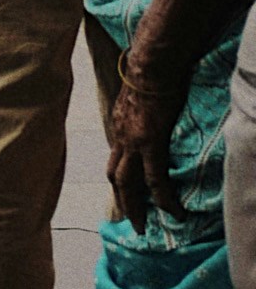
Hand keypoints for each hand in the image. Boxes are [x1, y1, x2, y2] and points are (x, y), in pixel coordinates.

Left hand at [106, 24, 197, 218]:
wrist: (152, 62)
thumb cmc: (150, 71)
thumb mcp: (139, 96)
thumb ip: (140, 109)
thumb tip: (149, 112)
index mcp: (118, 126)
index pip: (115, 158)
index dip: (120, 178)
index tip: (126, 194)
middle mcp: (120, 137)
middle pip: (115, 176)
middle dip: (122, 200)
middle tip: (132, 222)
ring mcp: (132, 141)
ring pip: (128, 183)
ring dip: (135, 207)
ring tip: (144, 227)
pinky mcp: (150, 143)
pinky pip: (156, 179)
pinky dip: (163, 198)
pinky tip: (174, 212)